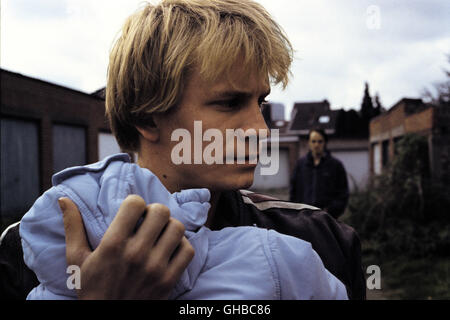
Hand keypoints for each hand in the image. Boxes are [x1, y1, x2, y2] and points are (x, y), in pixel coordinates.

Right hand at [58, 195, 193, 298]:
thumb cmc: (91, 288)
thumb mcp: (77, 259)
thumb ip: (73, 227)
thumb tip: (63, 198)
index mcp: (113, 245)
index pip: (135, 203)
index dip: (134, 203)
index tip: (131, 213)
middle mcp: (136, 254)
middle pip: (161, 212)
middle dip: (154, 212)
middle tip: (147, 222)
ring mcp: (156, 268)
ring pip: (177, 228)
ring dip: (169, 228)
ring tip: (159, 235)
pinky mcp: (170, 280)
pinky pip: (188, 250)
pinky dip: (181, 246)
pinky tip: (169, 249)